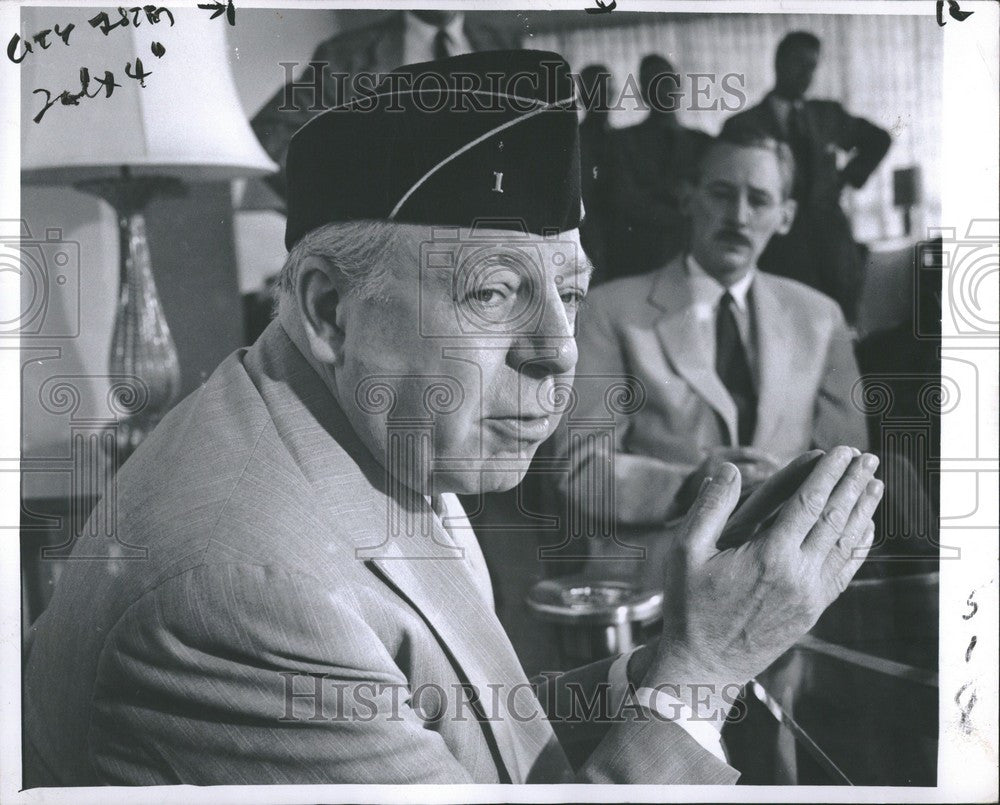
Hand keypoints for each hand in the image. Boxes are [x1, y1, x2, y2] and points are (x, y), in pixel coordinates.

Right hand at [642, 446, 882, 724]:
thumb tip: (728, 469)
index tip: (841, 451)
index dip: (828, 473)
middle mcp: (799, 574)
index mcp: (769, 555)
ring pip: (846, 544)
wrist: (707, 664)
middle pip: (836, 519)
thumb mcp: (686, 551)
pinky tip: (866, 528)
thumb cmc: (691, 606)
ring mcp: (811, 594)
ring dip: (863, 510)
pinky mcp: (814, 609)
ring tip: (875, 484)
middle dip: (853, 484)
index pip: (809, 503)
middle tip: (869, 458)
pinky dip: (859, 545)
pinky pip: (845, 570)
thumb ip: (710, 507)